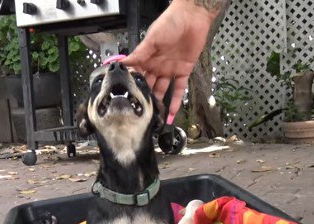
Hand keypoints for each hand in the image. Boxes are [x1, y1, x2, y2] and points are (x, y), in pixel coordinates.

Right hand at [121, 1, 217, 122]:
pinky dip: (175, 102)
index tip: (126, 98)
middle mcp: (156, 65)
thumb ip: (139, 54)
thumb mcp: (151, 39)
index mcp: (146, 57)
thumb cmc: (170, 22)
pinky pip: (179, 90)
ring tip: (152, 116)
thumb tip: (122, 64)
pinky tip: (171, 113)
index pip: (137, 75)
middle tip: (138, 112)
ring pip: (162, 90)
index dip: (132, 86)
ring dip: (158, 102)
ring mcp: (170, 70)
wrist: (192, 17)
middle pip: (148, 85)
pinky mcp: (183, 71)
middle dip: (143, 97)